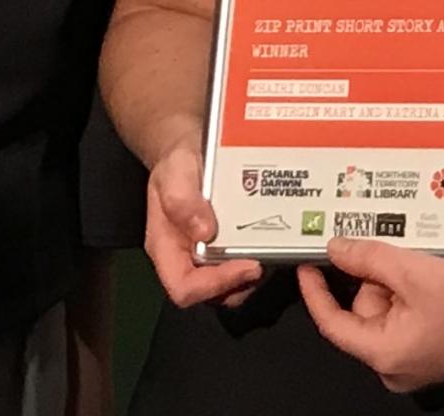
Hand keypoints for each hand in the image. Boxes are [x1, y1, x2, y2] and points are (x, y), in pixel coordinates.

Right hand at [139, 140, 262, 307]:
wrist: (189, 149)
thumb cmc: (177, 163)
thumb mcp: (175, 172)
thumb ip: (182, 199)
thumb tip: (204, 231)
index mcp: (167, 249)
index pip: (183, 288)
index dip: (214, 285)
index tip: (247, 265)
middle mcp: (187, 259)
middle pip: (212, 294)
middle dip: (240, 282)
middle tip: (266, 260)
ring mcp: (208, 256)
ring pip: (232, 285)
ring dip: (254, 274)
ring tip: (274, 250)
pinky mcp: (228, 246)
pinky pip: (244, 264)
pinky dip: (261, 257)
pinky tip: (275, 238)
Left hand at [297, 238, 443, 392]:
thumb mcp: (414, 271)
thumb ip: (368, 259)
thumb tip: (336, 249)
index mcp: (384, 356)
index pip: (332, 324)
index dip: (316, 291)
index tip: (307, 263)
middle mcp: (398, 367)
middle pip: (367, 312)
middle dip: (376, 277)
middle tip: (390, 244)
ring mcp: (421, 361)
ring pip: (393, 311)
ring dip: (401, 280)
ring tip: (425, 257)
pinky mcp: (441, 351)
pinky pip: (415, 316)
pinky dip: (419, 290)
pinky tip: (439, 270)